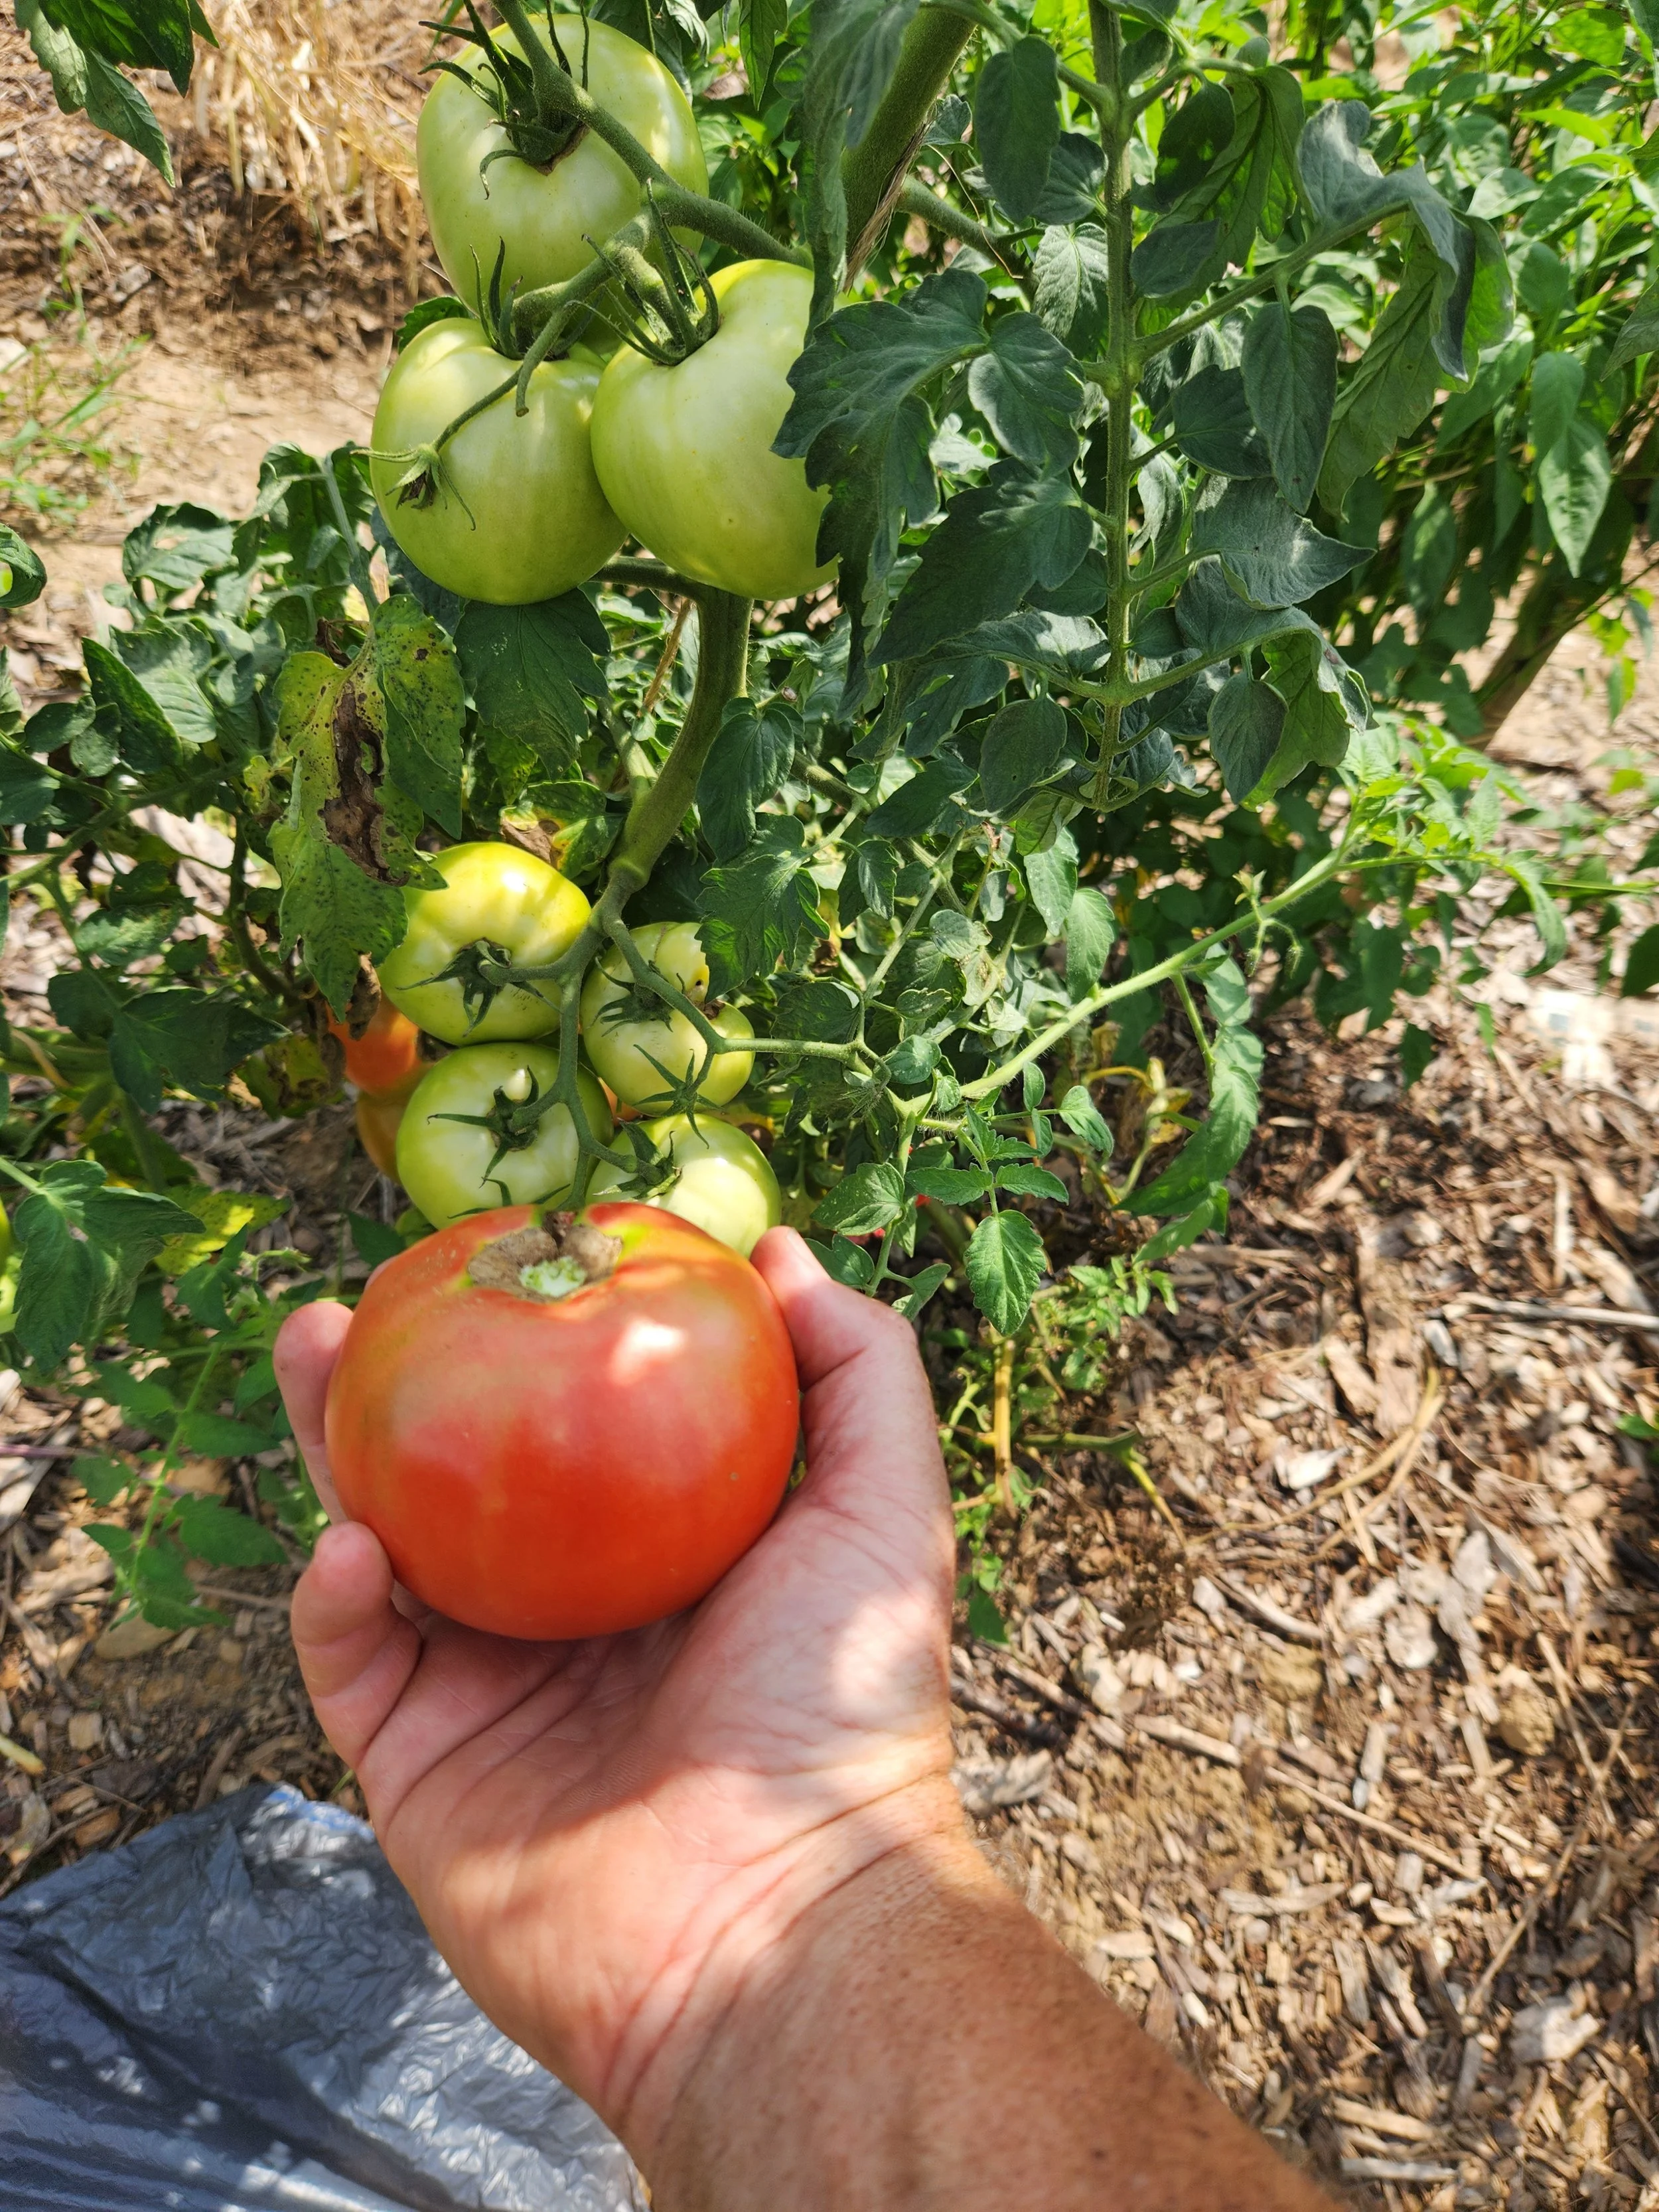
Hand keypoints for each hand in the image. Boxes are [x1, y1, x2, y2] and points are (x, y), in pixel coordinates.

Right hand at [275, 1227, 966, 2162]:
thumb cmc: (840, 1713)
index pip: (584, 1428)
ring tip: (314, 1346)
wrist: (772, 1926)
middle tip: (369, 1292)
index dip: (542, 1342)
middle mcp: (571, 1618)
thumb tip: (780, 1253)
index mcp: (667, 1562)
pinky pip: (355, 1658)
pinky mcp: (421, 1766)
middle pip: (466, 1472)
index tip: (514, 1252)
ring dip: (338, 1448)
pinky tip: (352, 1538)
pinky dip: (335, 1594)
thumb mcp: (883, 1512)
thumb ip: (856, 1372)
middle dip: (412, 1378)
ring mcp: (491, 1691)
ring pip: (387, 1545)